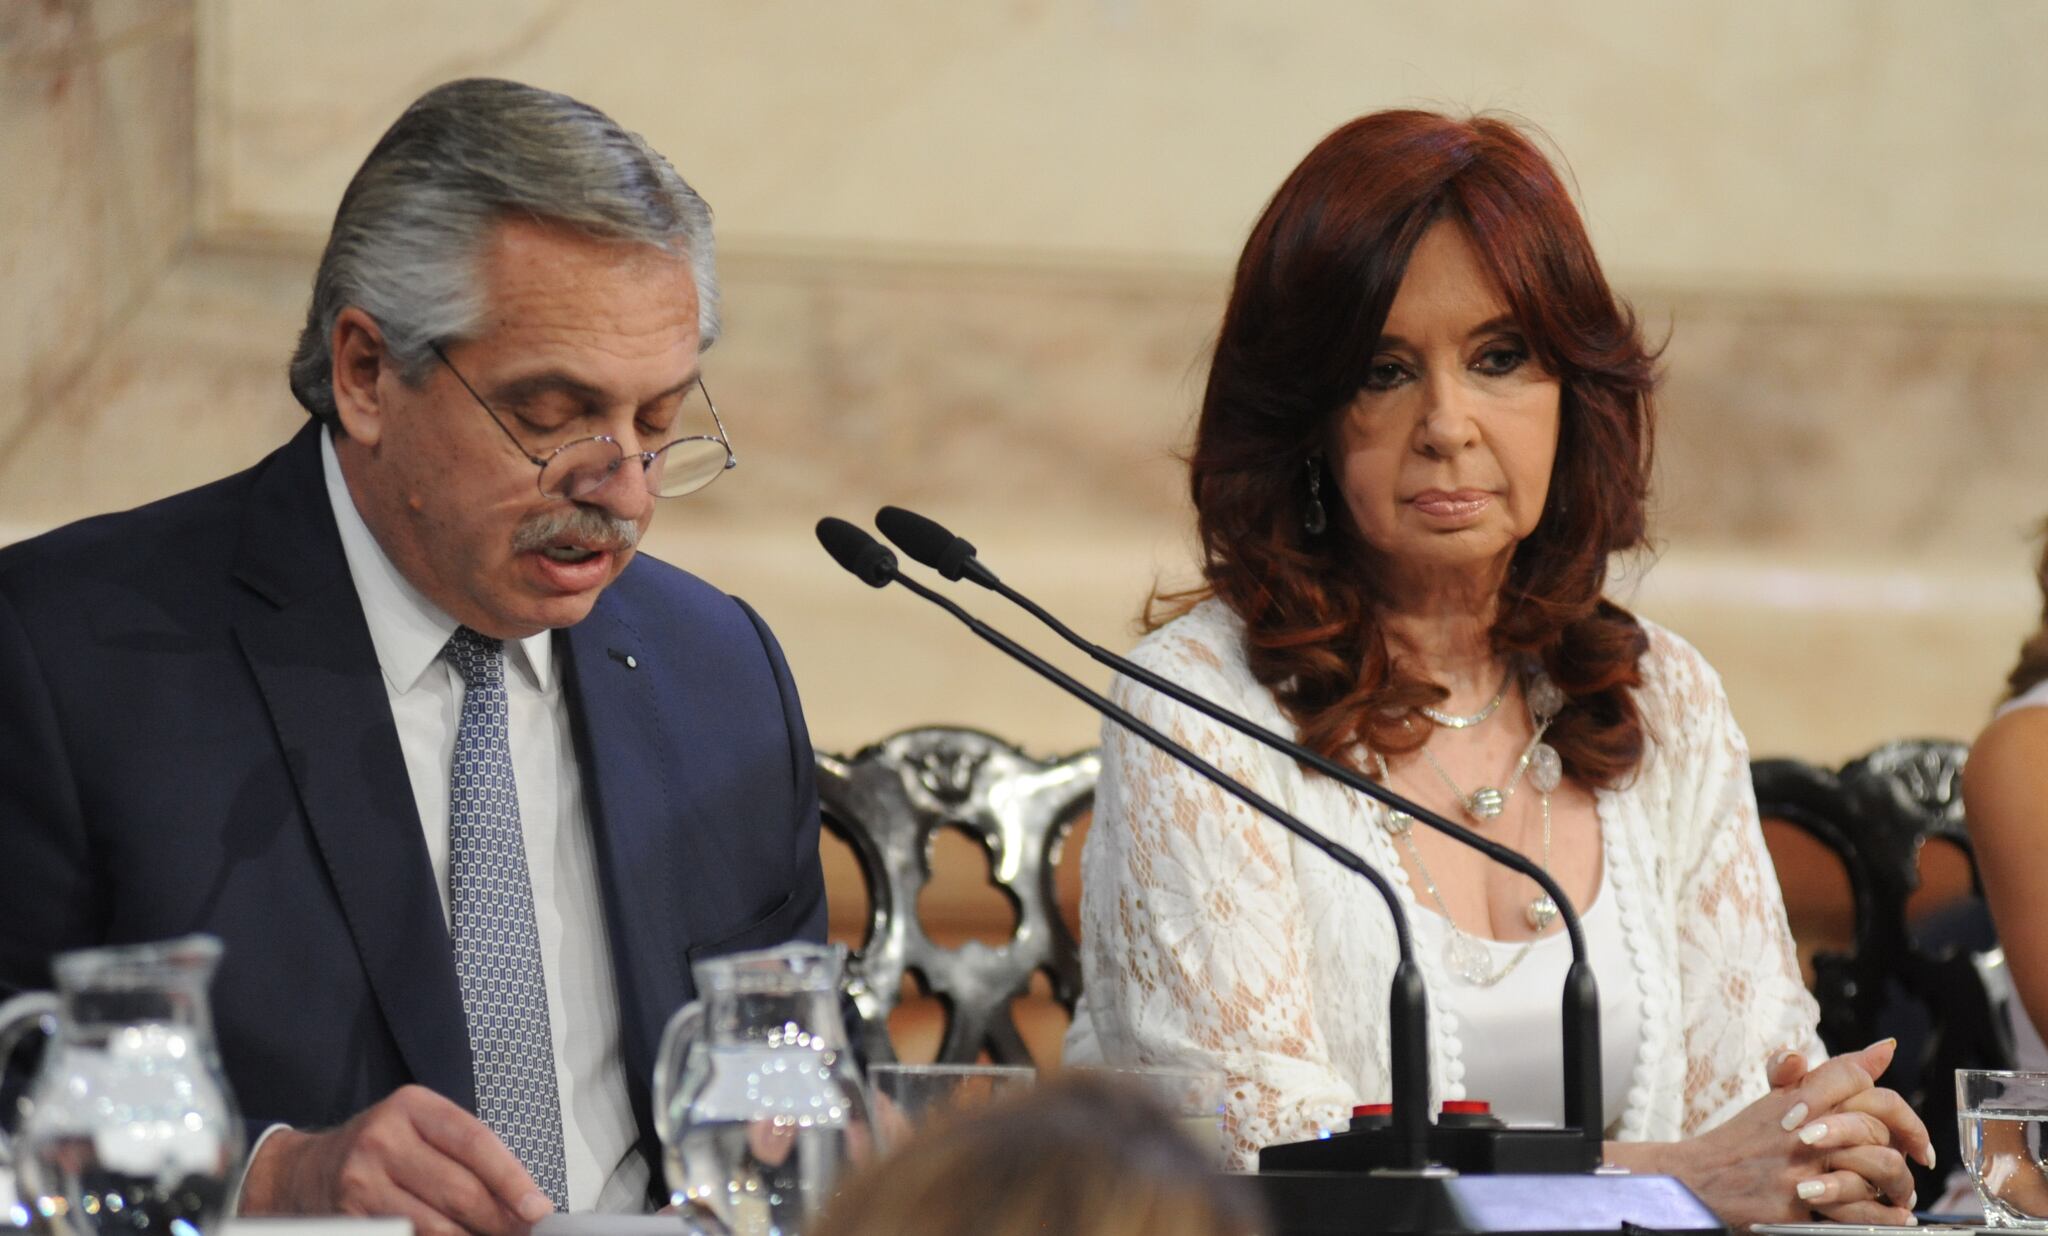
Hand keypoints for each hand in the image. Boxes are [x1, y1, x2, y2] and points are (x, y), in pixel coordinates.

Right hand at [239, 1084, 554, 1235]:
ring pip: (435, 1225)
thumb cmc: (378, 1148)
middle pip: (459, 1190)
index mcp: (412, 1107)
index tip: (538, 1207)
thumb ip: (469, 1155)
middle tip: (523, 1232)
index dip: (512, 1179)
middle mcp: (384, 1140)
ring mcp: (362, 1182)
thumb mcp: (420, 1129)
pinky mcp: (349, 1221)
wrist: (303, 1172)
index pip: (476, 1143)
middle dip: (500, 1219)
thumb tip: (522, 1198)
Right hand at [1607, 1040, 1925, 1228]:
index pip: (1860, 1082)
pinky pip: (1858, 1208)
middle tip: (1913, 1165)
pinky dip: (1882, 1216)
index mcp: (1797, 1096)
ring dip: (1899, 1185)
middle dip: (1905, 1150)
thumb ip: (1831, 1075)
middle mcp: (1801, 1125)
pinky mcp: (1797, 1201)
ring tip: (1901, 1196)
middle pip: (1877, 1127)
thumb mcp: (1779, 1099)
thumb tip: (1884, 1049)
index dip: (1898, 1109)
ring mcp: (1800, 1163)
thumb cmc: (1744, 1141)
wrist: (1697, 1179)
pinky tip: (1891, 1216)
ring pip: (1877, 1166)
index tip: (1912, 1136)